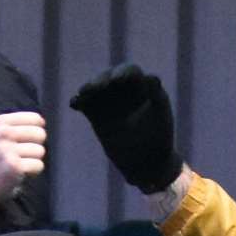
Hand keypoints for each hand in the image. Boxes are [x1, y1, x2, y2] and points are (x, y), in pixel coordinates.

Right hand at [0, 112, 45, 213]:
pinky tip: (17, 175)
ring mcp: (7, 149)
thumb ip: (16, 127)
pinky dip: (32, 173)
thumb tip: (42, 123)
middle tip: (19, 157)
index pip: (36, 119)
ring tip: (15, 166)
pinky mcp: (13, 166)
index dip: (35, 135)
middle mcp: (2, 132)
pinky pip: (38, 165)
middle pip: (40, 134)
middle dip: (35, 148)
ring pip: (40, 151)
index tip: (22, 144)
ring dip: (32, 161)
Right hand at [69, 64, 183, 192]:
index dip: (124, 73)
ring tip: (83, 94)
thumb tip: (153, 77)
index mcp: (141, 86)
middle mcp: (123, 89)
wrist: (145, 162)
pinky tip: (74, 104)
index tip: (118, 80)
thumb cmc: (158, 137)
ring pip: (95, 88)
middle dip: (102, 80)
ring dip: (88, 88)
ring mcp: (108, 100)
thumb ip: (156, 96)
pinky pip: (84, 103)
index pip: (131, 72)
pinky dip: (78, 101)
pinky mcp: (95, 113)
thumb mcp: (160, 115)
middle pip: (108, 77)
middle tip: (96, 87)